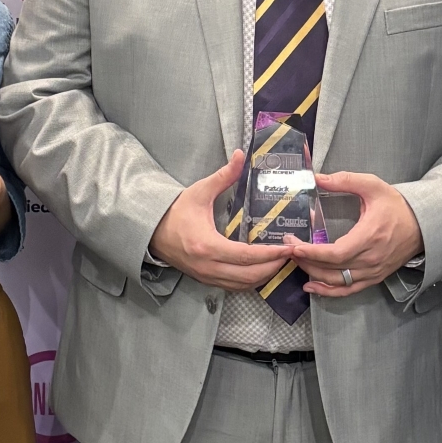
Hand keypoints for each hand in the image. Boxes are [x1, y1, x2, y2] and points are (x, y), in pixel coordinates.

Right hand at [149, 150, 291, 291]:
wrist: (151, 231)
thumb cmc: (176, 212)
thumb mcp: (199, 191)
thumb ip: (223, 176)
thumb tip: (241, 155)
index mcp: (208, 245)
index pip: (246, 256)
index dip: (270, 254)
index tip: (287, 248)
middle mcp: (208, 266)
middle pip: (249, 276)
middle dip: (273, 267)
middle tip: (290, 256)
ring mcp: (206, 276)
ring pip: (243, 285)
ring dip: (264, 276)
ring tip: (280, 262)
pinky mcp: (205, 279)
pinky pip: (233, 287)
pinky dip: (250, 282)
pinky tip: (261, 270)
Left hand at [288, 171, 424, 298]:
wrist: (423, 225)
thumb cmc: (397, 206)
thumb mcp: (373, 186)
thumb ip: (345, 181)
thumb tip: (318, 178)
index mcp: (369, 237)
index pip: (336, 253)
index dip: (313, 253)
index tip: (294, 246)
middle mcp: (370, 259)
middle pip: (332, 269)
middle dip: (307, 260)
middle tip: (289, 249)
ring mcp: (372, 272)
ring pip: (338, 282)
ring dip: (314, 275)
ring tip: (297, 263)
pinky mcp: (374, 278)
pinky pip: (348, 290)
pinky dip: (329, 291)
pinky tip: (312, 286)